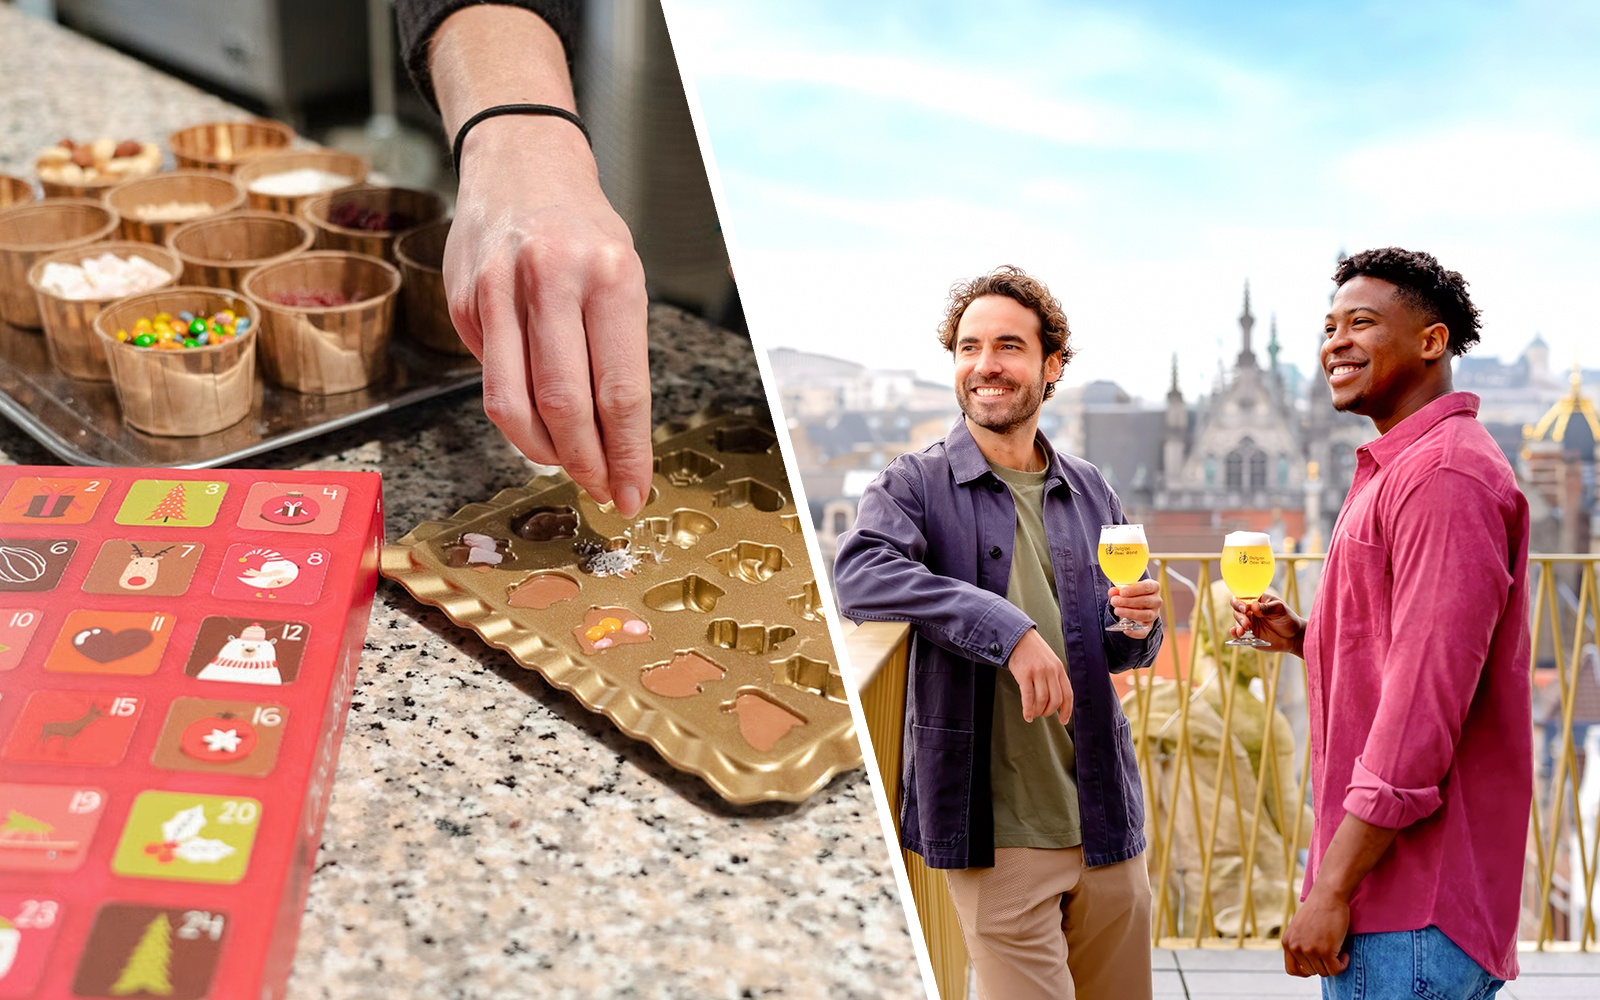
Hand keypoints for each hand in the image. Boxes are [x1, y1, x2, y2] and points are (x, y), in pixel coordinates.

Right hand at [445, 118, 652, 517]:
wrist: (521, 160)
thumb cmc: (582, 227)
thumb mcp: (624, 274)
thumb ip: (619, 353)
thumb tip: (617, 441)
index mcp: (609, 275)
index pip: (620, 390)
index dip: (627, 454)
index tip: (633, 491)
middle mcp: (553, 279)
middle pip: (565, 405)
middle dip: (586, 463)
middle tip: (601, 490)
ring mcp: (500, 290)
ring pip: (514, 404)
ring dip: (543, 452)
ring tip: (567, 465)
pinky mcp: (464, 301)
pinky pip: (490, 378)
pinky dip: (516, 412)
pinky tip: (535, 417)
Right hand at [1006, 628, 1071, 722]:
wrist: (1018, 637)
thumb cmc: (1033, 652)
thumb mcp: (1050, 662)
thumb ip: (1054, 677)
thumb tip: (1056, 700)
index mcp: (1059, 669)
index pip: (1068, 694)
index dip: (1067, 710)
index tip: (1063, 720)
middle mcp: (1051, 671)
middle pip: (1055, 700)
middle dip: (1049, 712)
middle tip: (1042, 714)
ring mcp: (1038, 672)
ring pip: (1042, 700)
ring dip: (1037, 711)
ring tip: (1033, 714)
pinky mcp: (1024, 674)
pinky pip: (1028, 697)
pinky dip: (1028, 710)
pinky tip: (1027, 716)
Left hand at [1108, 579, 1160, 637]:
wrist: (1134, 605)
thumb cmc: (1131, 594)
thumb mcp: (1124, 590)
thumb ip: (1117, 590)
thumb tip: (1112, 592)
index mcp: (1153, 587)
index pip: (1147, 587)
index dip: (1134, 590)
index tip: (1122, 592)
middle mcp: (1156, 601)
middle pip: (1145, 601)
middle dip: (1128, 602)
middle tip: (1114, 601)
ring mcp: (1154, 614)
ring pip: (1145, 615)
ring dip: (1130, 613)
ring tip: (1117, 610)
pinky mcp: (1149, 626)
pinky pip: (1145, 632)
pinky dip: (1135, 632)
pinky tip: (1125, 630)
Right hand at [1229, 594, 1305, 654]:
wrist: (1293, 637)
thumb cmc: (1288, 619)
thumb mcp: (1280, 610)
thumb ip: (1267, 608)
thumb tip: (1254, 606)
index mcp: (1257, 601)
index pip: (1242, 597)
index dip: (1239, 602)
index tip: (1245, 608)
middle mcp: (1250, 611)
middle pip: (1237, 610)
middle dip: (1240, 616)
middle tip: (1247, 623)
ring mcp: (1249, 623)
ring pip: (1237, 621)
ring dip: (1238, 625)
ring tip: (1244, 631)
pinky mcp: (1249, 634)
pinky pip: (1238, 633)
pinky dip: (1235, 633)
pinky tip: (1236, 634)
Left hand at [1282, 887, 1350, 977]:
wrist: (1328, 895)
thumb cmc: (1318, 909)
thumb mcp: (1300, 928)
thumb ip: (1299, 944)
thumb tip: (1306, 967)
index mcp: (1287, 942)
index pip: (1292, 970)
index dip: (1305, 971)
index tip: (1316, 964)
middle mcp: (1295, 947)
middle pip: (1311, 972)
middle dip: (1323, 965)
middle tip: (1331, 952)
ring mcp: (1309, 950)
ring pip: (1324, 972)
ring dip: (1334, 965)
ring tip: (1338, 951)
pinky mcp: (1325, 951)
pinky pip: (1336, 969)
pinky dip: (1343, 965)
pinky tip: (1345, 954)